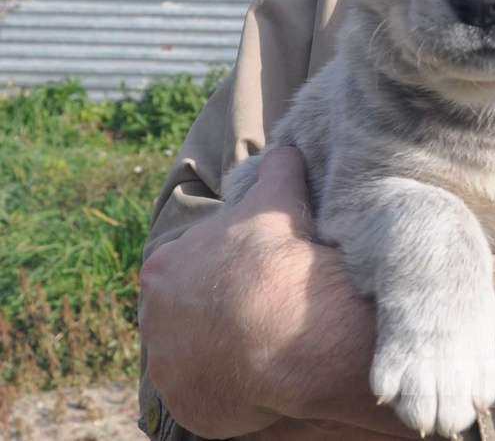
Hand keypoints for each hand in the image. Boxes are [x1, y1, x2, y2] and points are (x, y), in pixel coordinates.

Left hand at [140, 147, 408, 438]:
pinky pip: (207, 392)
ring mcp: (166, 362)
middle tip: (257, 310)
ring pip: (192, 354)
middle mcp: (153, 315)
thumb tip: (287, 147)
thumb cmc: (275, 257)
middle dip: (212, 311)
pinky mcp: (186, 401)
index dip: (221, 269)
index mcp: (165, 265)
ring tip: (263, 345)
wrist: (285, 324)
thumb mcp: (277, 200)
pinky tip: (261, 373)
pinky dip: (230, 385)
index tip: (251, 274)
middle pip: (183, 312)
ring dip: (219, 350)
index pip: (187, 267)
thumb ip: (277, 171)